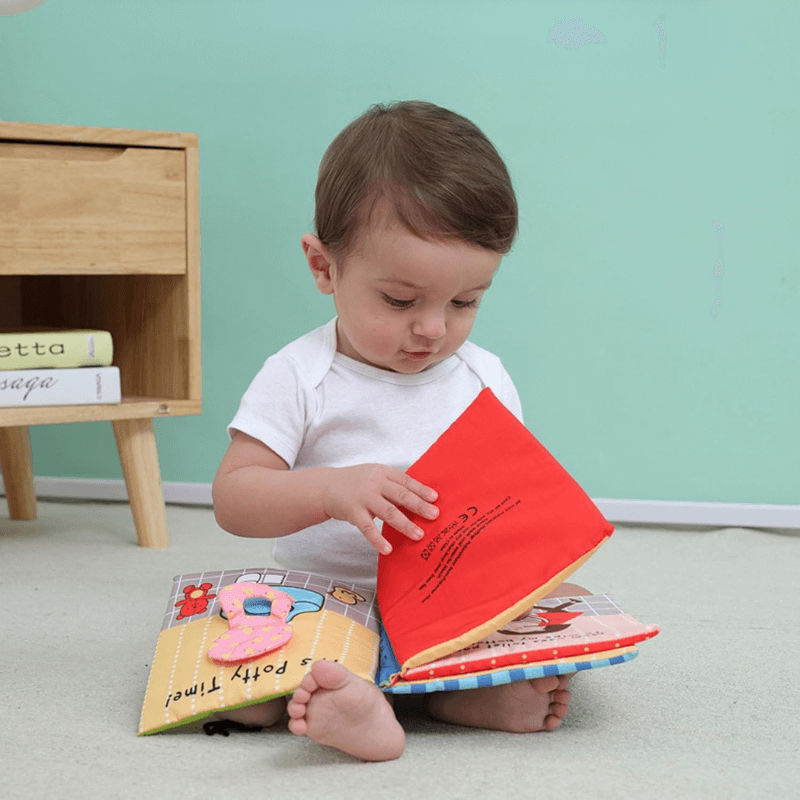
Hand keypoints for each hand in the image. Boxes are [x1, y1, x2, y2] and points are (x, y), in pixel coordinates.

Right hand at [320, 464, 438, 554]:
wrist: (325, 487)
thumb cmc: (354, 483)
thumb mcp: (373, 476)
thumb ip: (391, 485)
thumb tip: (417, 500)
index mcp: (382, 472)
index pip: (405, 480)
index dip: (421, 489)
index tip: (435, 498)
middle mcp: (374, 482)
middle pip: (400, 495)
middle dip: (419, 506)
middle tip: (434, 515)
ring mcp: (363, 497)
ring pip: (388, 511)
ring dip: (405, 524)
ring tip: (419, 535)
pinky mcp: (353, 512)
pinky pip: (368, 528)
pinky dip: (378, 540)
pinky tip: (387, 549)